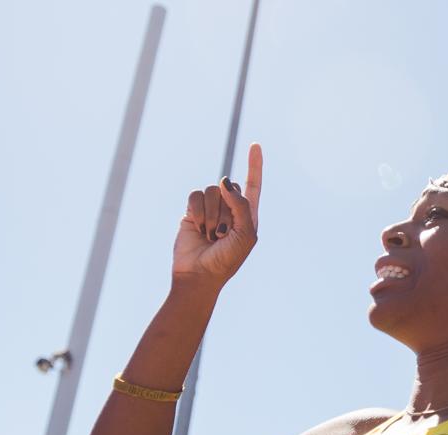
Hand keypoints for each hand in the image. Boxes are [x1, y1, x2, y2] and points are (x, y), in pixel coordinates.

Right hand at [173, 143, 262, 284]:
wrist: (199, 275)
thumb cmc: (226, 259)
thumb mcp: (245, 234)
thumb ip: (241, 205)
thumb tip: (225, 181)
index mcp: (247, 215)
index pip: (252, 185)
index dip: (255, 166)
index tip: (255, 146)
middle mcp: (229, 209)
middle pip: (228, 189)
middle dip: (225, 211)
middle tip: (222, 235)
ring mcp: (210, 209)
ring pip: (211, 191)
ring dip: (211, 214)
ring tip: (210, 235)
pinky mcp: (192, 211)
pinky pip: (196, 196)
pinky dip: (198, 212)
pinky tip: (198, 229)